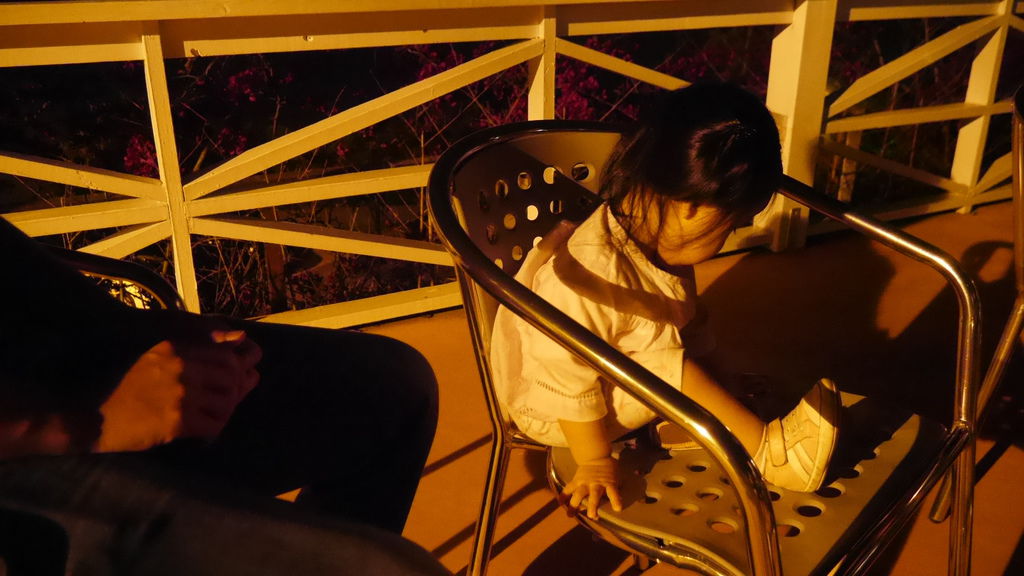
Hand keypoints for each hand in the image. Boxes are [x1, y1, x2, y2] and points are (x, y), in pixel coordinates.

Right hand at [96, 330, 260, 451]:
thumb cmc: (123, 385)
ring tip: (215, 415)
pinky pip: (214, 424)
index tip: (242, 374)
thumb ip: (191, 348)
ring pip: (227, 401)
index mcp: (176, 349)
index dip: (240, 365)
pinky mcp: (177, 422)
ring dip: (226, 410)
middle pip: (231, 376)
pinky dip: (214, 428)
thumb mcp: (155, 356)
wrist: (90, 414)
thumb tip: (238, 340)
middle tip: (233, 398)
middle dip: (239, 388)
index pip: (225, 354)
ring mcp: (180, 395)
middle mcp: (181, 367)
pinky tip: (205, 431)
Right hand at [560, 456, 622, 519]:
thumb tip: (615, 507)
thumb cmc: (609, 470)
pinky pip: (569, 488)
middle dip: (593, 506)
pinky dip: (564, 495)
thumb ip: (615, 491)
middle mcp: (596, 484)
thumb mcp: (616, 478)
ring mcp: (585, 482)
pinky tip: (560, 503)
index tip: (617, 509)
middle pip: (595, 496)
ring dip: (574, 504)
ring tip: (570, 514)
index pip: (613, 492)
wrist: (597, 455)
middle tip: (591, 516)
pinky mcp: (576, 480)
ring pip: (579, 493)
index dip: (616, 500)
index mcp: (609, 483)